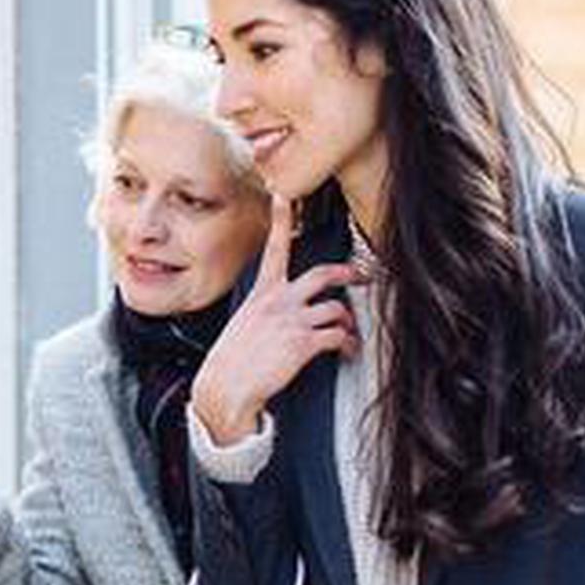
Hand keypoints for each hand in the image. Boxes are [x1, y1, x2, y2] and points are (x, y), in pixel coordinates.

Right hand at [190, 195, 363, 442]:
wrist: (225, 389)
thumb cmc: (232, 362)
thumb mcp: (244, 325)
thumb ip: (266, 312)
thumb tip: (286, 316)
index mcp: (262, 293)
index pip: (274, 247)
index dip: (280, 218)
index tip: (282, 196)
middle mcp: (278, 301)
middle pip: (322, 273)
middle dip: (347, 273)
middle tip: (359, 276)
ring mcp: (292, 320)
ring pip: (337, 309)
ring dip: (348, 322)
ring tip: (349, 335)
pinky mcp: (304, 343)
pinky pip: (339, 336)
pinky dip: (348, 345)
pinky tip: (347, 352)